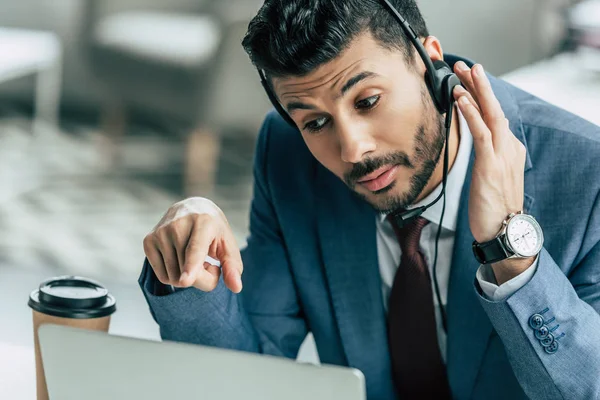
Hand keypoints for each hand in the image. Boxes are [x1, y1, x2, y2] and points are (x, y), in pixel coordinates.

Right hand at [143, 197, 242, 292]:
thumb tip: (237, 288)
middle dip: (203, 278)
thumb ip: (233, 266)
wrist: (190, 208)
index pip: (195, 250)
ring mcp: (160, 233)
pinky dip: (175, 276)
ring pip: (174, 278)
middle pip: (187, 274)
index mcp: (203, 222)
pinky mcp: (148, 241)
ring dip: (189, 278)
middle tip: (209, 264)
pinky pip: (162, 277)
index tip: (185, 280)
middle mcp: (178, 225)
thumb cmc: (213, 231)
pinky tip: (182, 260)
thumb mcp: (228, 245)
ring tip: (194, 259)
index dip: (191, 267)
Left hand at [452, 62, 525, 243]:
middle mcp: (509, 147)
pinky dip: (472, 114)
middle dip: (480, 84)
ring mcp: (502, 155)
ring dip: (476, 91)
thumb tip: (480, 144)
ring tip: (464, 72)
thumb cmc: (494, 207)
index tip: (469, 80)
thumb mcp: (492, 177)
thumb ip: (488, 157)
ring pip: (490, 114)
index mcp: (509, 149)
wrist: (504, 231)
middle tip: (467, 65)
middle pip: (495, 108)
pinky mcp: (491, 164)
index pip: (495, 115)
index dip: (482, 96)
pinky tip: (462, 99)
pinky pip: (481, 133)